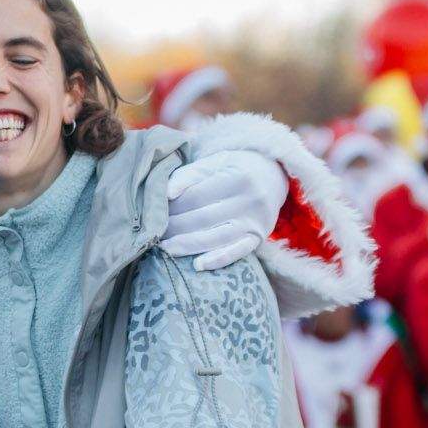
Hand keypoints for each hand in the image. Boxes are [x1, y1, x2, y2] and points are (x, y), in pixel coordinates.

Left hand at [161, 149, 288, 271]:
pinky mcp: (258, 238)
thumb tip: (166, 193)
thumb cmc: (236, 168)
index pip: (196, 196)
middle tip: (153, 233)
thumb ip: (190, 174)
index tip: (154, 213)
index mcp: (236, 177)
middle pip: (203, 218)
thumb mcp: (216, 161)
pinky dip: (218, 260)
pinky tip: (197, 265)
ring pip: (216, 237)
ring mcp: (255, 221)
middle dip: (174, 227)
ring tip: (165, 249)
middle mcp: (249, 200)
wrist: (273, 176)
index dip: (172, 207)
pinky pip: (238, 252)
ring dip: (188, 245)